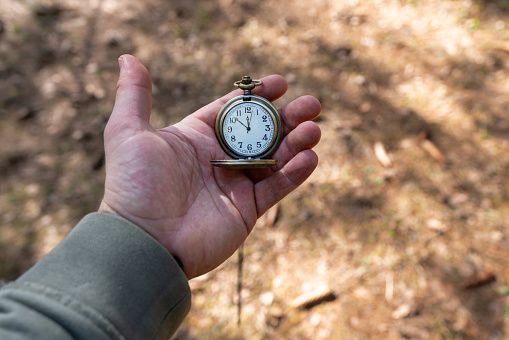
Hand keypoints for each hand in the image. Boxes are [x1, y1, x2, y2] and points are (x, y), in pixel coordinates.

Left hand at [99, 55, 320, 278]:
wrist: (143, 241)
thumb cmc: (133, 186)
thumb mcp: (127, 132)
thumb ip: (134, 95)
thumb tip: (127, 57)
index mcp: (196, 138)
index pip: (233, 110)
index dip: (257, 96)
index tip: (280, 83)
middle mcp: (219, 159)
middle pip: (261, 132)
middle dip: (288, 117)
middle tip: (311, 104)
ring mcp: (234, 185)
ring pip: (275, 159)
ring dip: (297, 143)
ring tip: (314, 129)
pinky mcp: (246, 211)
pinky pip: (276, 188)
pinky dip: (295, 173)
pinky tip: (309, 157)